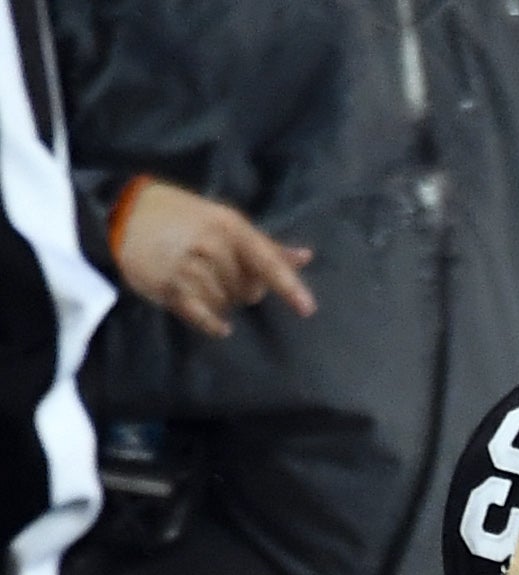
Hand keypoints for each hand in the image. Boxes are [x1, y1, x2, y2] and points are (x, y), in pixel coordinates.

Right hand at [112, 180, 314, 338]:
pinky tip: (220, 326)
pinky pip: (202, 316)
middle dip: (245, 289)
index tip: (307, 309)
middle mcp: (212, 246)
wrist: (120, 212)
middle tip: (226, 276)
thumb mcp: (222, 220)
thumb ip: (264, 243)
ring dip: (224, 302)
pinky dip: (214, 324)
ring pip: (227, 303)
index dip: (289, 286)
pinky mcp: (169, 286)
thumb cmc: (180, 215)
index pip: (267, 261)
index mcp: (229, 226)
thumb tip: (305, 257)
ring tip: (205, 284)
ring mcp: (189, 267)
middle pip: (249, 289)